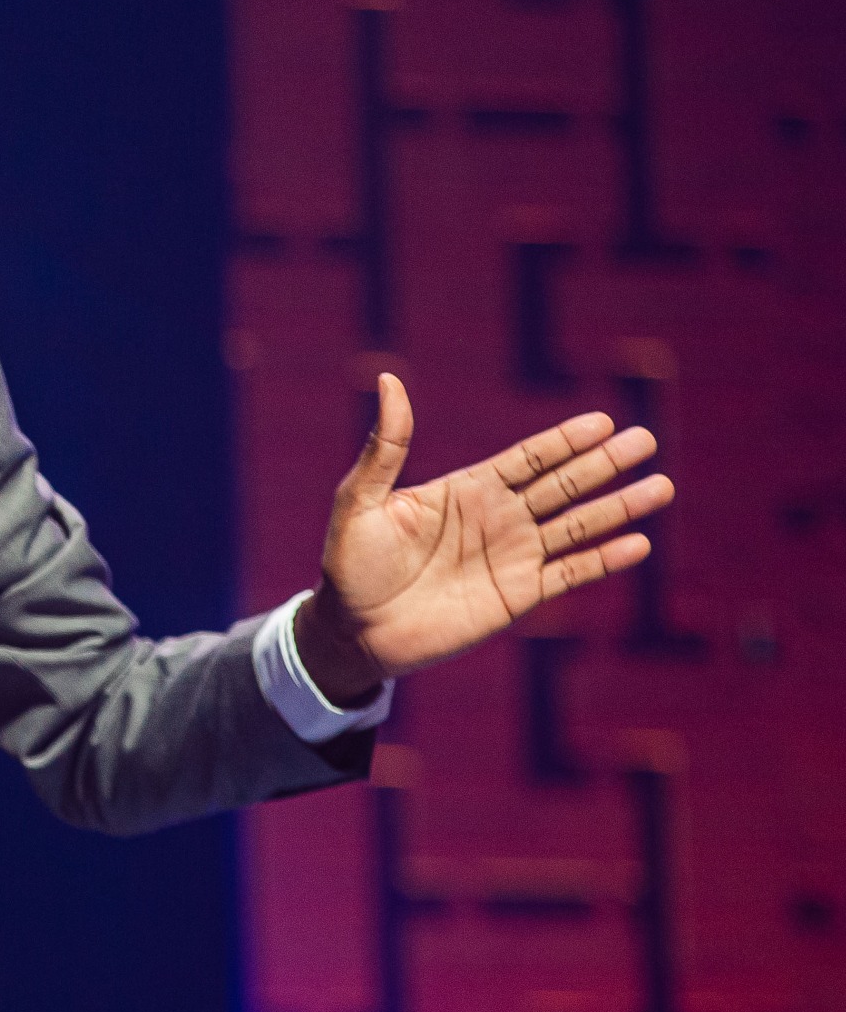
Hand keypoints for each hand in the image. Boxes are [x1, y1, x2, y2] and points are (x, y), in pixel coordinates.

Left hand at [291, 373, 674, 703]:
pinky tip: (639, 544)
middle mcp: (497, 518)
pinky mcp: (517, 596)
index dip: (564, 441)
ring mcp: (512, 557)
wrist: (351, 631)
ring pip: (577, 526)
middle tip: (647, 439)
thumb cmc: (350, 564)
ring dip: (619, 507)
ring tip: (661, 486)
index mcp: (467, 490)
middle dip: (605, 465)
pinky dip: (603, 560)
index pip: (528, 459)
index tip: (603, 421)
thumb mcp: (361, 501)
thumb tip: (389, 380)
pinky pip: (570, 574)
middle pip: (562, 485)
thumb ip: (386, 446)